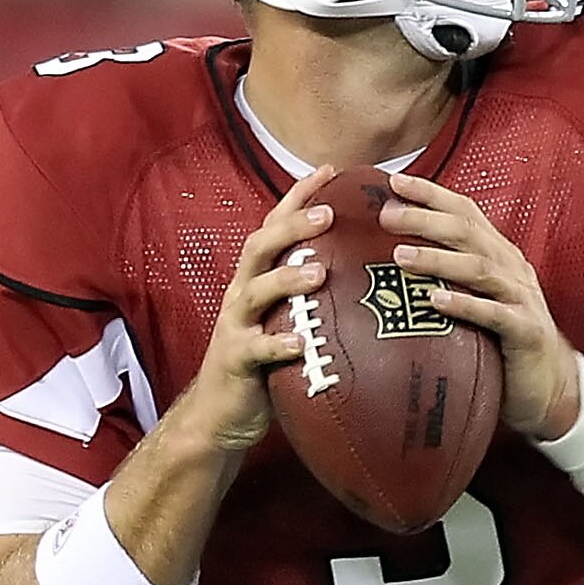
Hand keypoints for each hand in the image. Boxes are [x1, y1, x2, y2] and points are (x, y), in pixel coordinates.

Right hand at [164, 171, 333, 453]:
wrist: (221, 414)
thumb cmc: (264, 366)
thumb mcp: (286, 321)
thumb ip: (312, 297)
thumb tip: (363, 272)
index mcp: (256, 280)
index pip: (275, 227)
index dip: (297, 197)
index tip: (328, 170)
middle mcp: (242, 295)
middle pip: (261, 247)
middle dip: (292, 227)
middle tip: (328, 214)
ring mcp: (236, 326)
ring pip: (256, 291)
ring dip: (287, 278)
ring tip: (319, 272)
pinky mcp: (236, 361)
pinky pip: (255, 349)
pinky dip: (276, 344)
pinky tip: (298, 343)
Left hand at [382, 173, 577, 439]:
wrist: (551, 386)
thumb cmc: (504, 342)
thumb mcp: (478, 298)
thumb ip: (450, 275)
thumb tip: (396, 257)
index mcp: (498, 255)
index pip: (465, 212)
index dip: (431, 194)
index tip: (394, 182)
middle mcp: (510, 268)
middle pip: (467, 232)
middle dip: (425, 218)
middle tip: (387, 216)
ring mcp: (520, 298)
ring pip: (478, 268)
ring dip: (437, 258)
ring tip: (401, 255)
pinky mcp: (525, 331)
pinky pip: (493, 314)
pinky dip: (464, 304)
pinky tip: (435, 300)